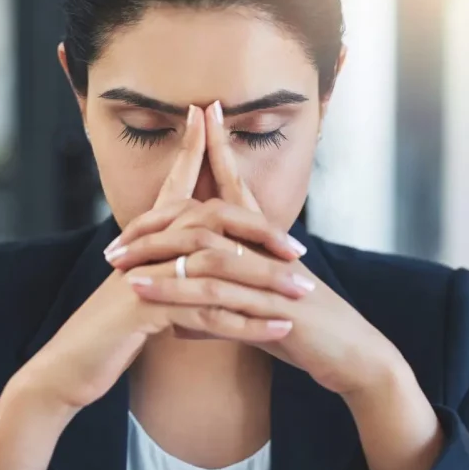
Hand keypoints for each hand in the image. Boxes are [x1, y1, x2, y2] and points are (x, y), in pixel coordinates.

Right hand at [20, 105, 295, 410]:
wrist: (67, 368)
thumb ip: (166, 272)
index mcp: (143, 241)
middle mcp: (144, 249)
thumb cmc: (107, 333)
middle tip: (300, 250)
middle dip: (260, 233)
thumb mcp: (139, 294)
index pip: (175, 187)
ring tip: (302, 292)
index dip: (193, 152)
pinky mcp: (144, 308)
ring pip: (217, 266)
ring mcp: (144, 275)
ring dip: (265, 281)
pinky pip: (207, 311)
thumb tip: (194, 261)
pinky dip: (248, 322)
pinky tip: (280, 328)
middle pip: (210, 222)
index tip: (209, 118)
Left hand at [109, 102, 444, 469]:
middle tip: (116, 239)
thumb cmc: (307, 334)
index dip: (219, 149)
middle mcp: (268, 249)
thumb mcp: (256, 317)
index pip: (237, 187)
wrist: (352, 356)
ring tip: (116, 264)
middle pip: (207, 216)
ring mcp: (271, 273)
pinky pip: (216, 292)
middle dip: (159, 222)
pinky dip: (175, 291)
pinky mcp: (272, 304)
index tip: (202, 113)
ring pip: (205, 252)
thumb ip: (218, 311)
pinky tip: (144, 293)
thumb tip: (180, 321)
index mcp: (267, 243)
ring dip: (157, 256)